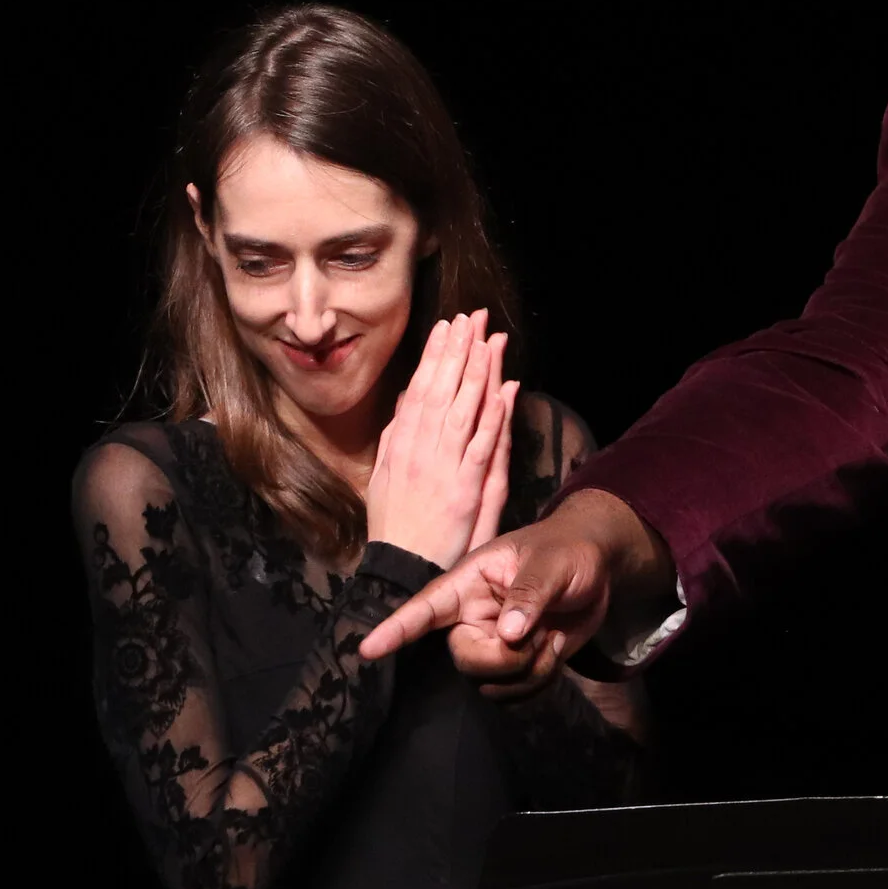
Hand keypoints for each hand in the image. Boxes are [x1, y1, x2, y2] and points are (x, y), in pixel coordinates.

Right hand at [358, 489, 670, 699]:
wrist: (595, 567)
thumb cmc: (567, 550)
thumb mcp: (553, 563)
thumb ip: (530, 593)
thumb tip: (508, 633)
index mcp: (470, 582)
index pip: (426, 607)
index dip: (396, 629)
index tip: (367, 650)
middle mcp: (472, 617)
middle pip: (465, 659)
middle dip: (505, 659)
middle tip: (542, 633)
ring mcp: (492, 643)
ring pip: (490, 684)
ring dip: (531, 670)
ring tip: (553, 636)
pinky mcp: (513, 665)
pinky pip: (515, 694)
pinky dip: (542, 679)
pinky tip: (556, 650)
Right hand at [364, 310, 516, 568]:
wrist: (400, 571)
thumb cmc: (395, 526)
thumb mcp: (384, 476)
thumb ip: (396, 436)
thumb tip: (407, 401)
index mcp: (401, 445)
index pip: (421, 390)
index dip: (435, 356)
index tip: (447, 326)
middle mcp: (420, 451)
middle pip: (441, 391)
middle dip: (458, 351)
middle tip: (472, 316)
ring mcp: (443, 469)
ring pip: (462, 410)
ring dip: (476, 372)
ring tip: (488, 338)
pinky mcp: (465, 490)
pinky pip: (482, 446)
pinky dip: (493, 417)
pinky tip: (503, 389)